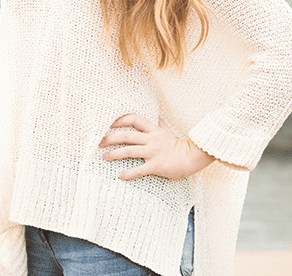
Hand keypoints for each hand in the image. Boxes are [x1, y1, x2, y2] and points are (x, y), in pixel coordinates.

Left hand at [99, 113, 214, 180]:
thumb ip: (160, 124)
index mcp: (153, 130)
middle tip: (99, 142)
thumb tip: (157, 115)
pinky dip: (129, 173)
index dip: (120, 120)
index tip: (108, 123)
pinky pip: (140, 170)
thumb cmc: (178, 145)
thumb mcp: (168, 131)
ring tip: (104, 157)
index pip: (134, 119)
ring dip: (115, 154)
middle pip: (127, 135)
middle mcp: (151, 139)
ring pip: (130, 151)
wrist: (192, 158)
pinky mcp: (156, 166)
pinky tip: (120, 176)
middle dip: (111, 138)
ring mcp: (153, 152)